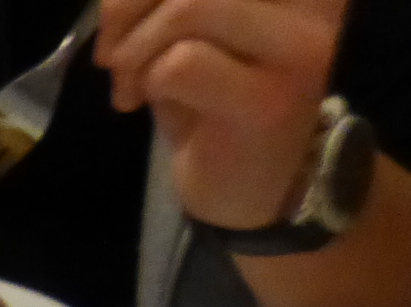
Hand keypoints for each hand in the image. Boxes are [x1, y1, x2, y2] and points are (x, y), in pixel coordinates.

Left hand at [96, 0, 349, 229]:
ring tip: (127, 83)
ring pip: (191, 6)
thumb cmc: (214, 93)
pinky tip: (145, 103)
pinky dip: (146, 82)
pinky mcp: (270, 100)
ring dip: (135, 48)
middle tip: (110, 50)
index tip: (126, 11)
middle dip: (128, 3)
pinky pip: (181, 63)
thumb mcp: (193, 23)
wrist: (250, 184)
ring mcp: (300, 46)